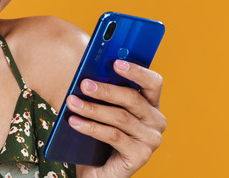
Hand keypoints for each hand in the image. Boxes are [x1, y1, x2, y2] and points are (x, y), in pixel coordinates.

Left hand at [68, 60, 165, 177]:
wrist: (96, 169)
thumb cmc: (99, 135)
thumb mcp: (103, 110)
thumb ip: (104, 92)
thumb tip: (90, 73)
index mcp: (150, 105)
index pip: (153, 83)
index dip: (136, 71)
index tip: (116, 63)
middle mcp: (156, 121)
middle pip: (132, 99)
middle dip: (106, 90)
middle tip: (83, 84)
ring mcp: (150, 140)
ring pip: (120, 117)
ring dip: (93, 108)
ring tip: (72, 102)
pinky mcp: (140, 156)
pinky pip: (114, 136)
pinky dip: (91, 127)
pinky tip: (75, 122)